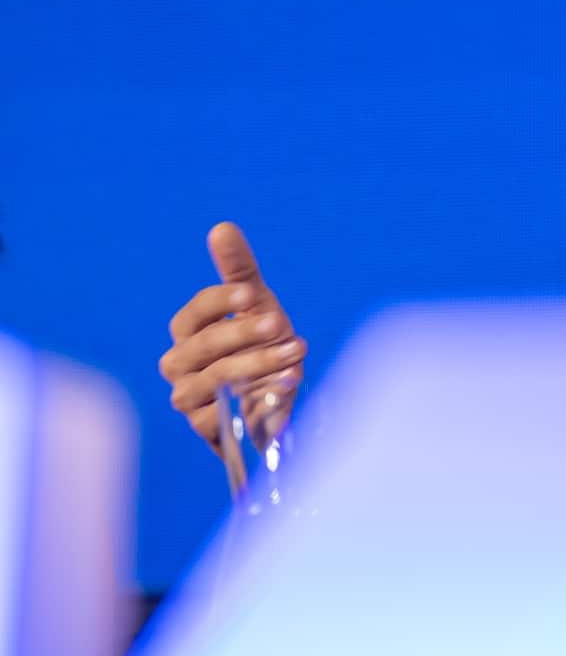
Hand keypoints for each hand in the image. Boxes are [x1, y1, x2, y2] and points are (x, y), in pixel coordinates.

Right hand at [158, 223, 305, 461]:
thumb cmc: (261, 343)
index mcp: (186, 331)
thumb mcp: (256, 306)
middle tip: (282, 323)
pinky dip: (261, 399)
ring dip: (260, 364)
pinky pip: (230, 415)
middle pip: (206, 346)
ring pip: (218, 380)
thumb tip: (222, 228)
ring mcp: (189, 398)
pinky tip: (287, 386)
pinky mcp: (206, 428)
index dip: (221, 301)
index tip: (251, 293)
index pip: (196, 312)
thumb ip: (239, 270)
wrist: (274, 397)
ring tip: (297, 352)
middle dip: (246, 333)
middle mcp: (179, 364)